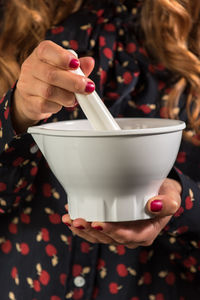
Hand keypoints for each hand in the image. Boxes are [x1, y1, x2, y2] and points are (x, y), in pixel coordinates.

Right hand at [12, 40, 94, 132]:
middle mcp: (30, 67)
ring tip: (75, 98)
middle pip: (51, 74)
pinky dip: (58, 106)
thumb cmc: (52, 80)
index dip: (62, 57)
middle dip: (73, 82)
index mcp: (40, 54)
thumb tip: (89, 62)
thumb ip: (79, 66)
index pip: (47, 50)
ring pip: (49, 92)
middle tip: (88, 88)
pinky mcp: (29, 102)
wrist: (33, 98)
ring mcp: (27, 85)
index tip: (76, 64)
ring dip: (68, 97)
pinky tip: (62, 104)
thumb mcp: (66, 69)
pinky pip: (45, 105)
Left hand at [62, 178, 180, 247]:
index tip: (97, 223)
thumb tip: (153, 205)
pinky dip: (83, 226)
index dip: (111, 232)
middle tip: (76, 220)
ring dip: (83, 229)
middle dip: (91, 231)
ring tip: (68, 219)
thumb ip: (167, 203)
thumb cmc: (164, 195)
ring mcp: (120, 233)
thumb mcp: (172, 198)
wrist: (158, 194)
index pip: (127, 236)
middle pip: (109, 238)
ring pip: (99, 236)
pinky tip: (71, 218)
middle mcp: (131, 236)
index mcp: (146, 233)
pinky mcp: (111, 227)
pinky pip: (95, 231)